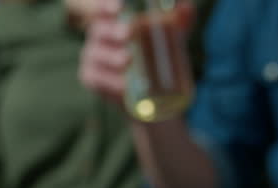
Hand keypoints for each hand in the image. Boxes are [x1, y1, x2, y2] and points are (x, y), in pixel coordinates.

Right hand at [79, 0, 194, 104]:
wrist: (147, 90)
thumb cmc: (154, 51)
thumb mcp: (169, 35)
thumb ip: (179, 21)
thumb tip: (186, 8)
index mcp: (111, 20)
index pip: (101, 9)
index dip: (106, 6)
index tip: (119, 7)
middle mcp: (98, 36)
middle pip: (99, 30)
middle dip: (112, 31)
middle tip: (128, 33)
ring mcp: (92, 57)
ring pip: (97, 55)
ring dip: (111, 57)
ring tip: (127, 59)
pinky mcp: (91, 78)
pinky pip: (97, 79)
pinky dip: (110, 82)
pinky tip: (122, 85)